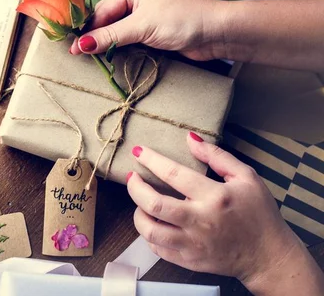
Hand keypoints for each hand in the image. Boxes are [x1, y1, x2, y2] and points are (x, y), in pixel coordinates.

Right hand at [70, 0, 226, 60]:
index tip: (73, 48)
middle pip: (108, 20)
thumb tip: (80, 46)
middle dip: (97, 37)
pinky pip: (129, 38)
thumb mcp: (142, 26)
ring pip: (118, 31)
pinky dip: (120, 48)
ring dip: (108, 44)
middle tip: (79, 55)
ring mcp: (146, 14)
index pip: (103, 10)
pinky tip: (110, 57)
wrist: (217, 32)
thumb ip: (110, 36)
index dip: (89, 29)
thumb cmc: (182, 20)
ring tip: (91, 59)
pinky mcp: (153, 30)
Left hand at [127, 132, 323, 294]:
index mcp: (215, 197)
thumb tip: (190, 139)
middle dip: (135, 187)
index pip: (174, 174)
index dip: (152, 160)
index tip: (138, 152)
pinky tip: (153, 223)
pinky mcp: (189, 261)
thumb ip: (217, 156)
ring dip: (138, 214)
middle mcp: (200, 221)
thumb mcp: (247, 177)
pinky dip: (149, 235)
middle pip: (154, 203)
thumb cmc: (259, 213)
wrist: (268, 256)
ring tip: (140, 203)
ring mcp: (193, 244)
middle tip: (132, 178)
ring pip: (150, 230)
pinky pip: (158, 248)